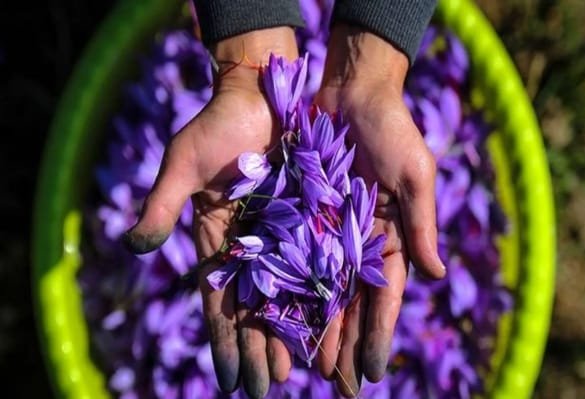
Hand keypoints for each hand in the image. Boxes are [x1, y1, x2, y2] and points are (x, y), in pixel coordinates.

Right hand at [124, 27, 297, 398]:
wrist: (260, 94)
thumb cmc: (218, 125)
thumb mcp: (184, 164)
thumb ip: (161, 205)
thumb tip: (136, 247)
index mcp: (216, 240)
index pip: (218, 302)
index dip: (224, 340)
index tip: (230, 380)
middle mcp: (250, 245)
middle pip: (254, 307)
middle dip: (259, 349)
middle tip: (266, 389)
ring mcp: (281, 234)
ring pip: (288, 293)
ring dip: (290, 332)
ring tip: (297, 373)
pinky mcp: (310, 218)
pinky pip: (317, 262)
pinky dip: (321, 294)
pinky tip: (327, 325)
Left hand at [314, 25, 445, 396]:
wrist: (349, 90)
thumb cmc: (391, 129)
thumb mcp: (414, 174)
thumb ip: (421, 224)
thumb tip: (438, 276)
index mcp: (390, 237)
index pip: (385, 296)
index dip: (380, 333)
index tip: (373, 370)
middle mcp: (357, 241)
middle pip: (350, 302)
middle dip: (344, 341)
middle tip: (336, 381)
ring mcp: (327, 230)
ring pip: (318, 288)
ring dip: (315, 325)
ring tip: (306, 364)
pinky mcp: (300, 213)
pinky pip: (291, 255)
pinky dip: (286, 287)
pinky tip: (278, 315)